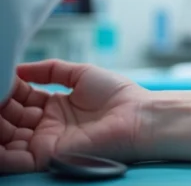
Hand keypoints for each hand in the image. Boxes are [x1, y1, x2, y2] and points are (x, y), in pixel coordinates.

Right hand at [0, 60, 148, 172]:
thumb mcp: (81, 74)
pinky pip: (12, 160)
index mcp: (54, 106)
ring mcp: (45, 142)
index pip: (20, 98)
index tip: (2, 78)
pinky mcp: (46, 157)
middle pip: (9, 117)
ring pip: (6, 137)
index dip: (9, 89)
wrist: (137, 116)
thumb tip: (19, 68)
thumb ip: (50, 69)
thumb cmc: (118, 96)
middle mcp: (47, 125)